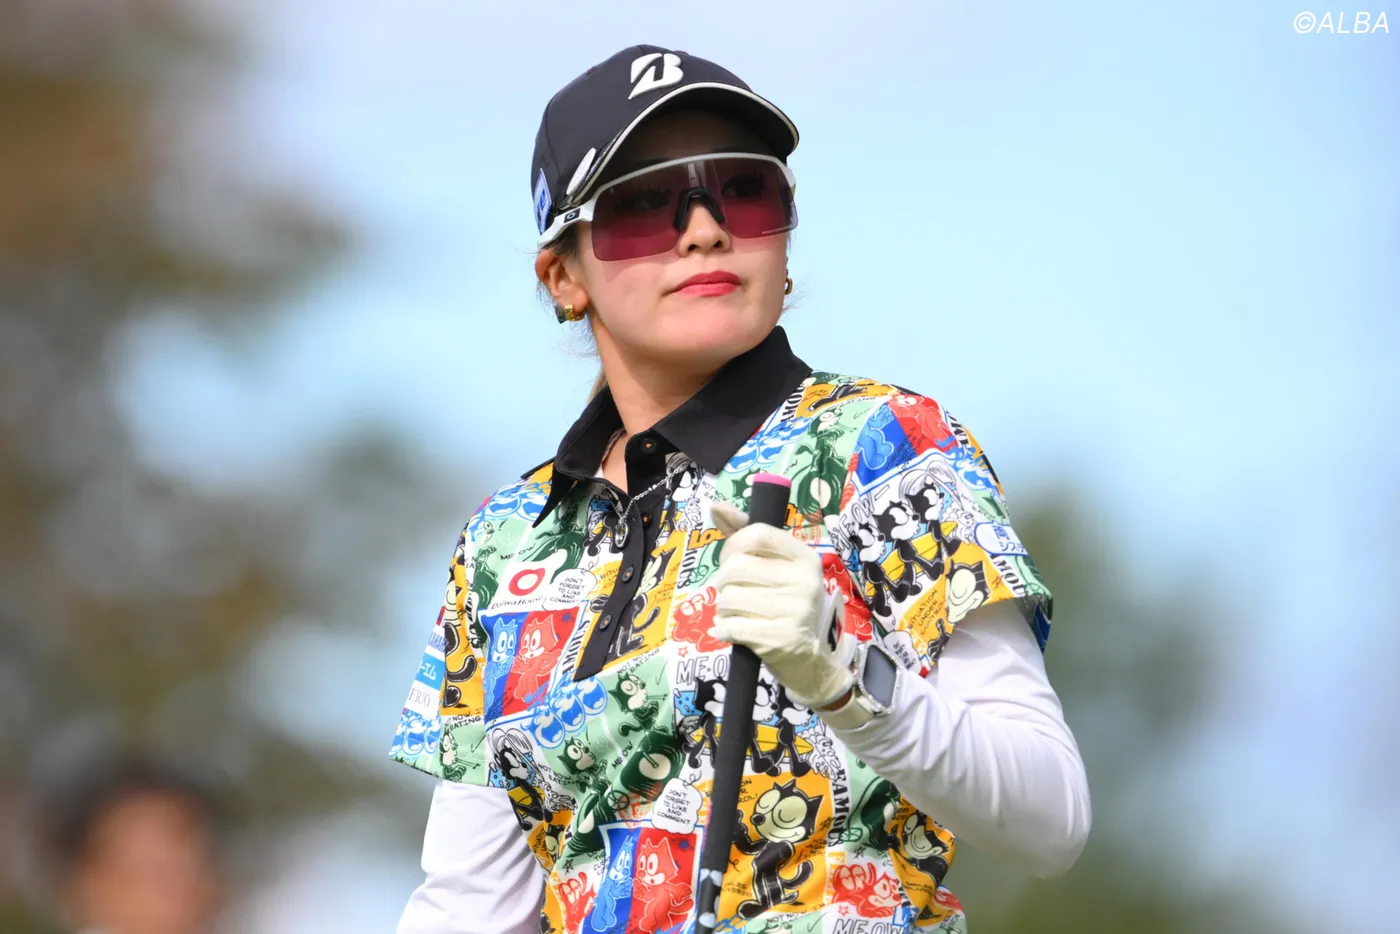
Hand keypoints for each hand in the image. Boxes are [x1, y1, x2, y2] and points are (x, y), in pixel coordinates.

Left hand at [707, 501, 855, 709]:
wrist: (808, 659)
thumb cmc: (785, 603)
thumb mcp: (775, 566)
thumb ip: (744, 532)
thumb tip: (716, 506)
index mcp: (805, 558)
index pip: (755, 534)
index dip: (732, 545)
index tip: (731, 559)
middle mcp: (804, 581)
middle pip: (735, 566)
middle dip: (724, 581)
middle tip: (733, 591)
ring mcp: (794, 611)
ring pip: (728, 597)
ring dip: (723, 607)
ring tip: (739, 612)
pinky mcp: (778, 639)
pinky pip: (729, 625)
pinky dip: (723, 629)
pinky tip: (734, 630)